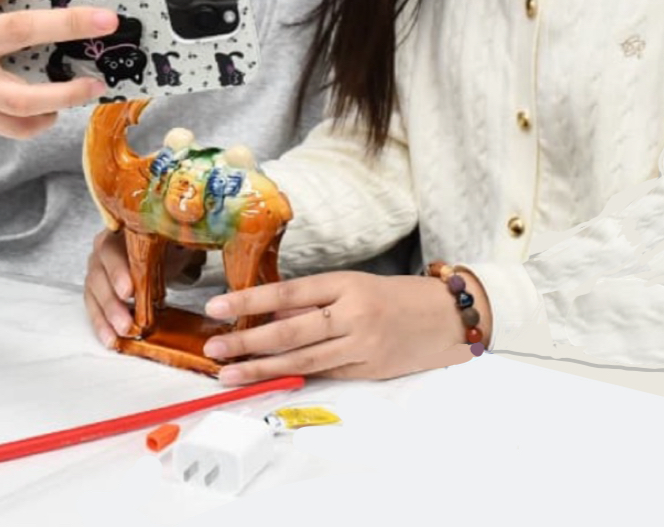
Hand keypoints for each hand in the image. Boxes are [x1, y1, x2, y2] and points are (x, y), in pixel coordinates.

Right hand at [83, 229, 203, 347]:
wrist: (161, 250)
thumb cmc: (165, 245)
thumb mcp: (173, 239)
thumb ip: (177, 242)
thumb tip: (193, 243)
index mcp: (119, 232)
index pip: (112, 249)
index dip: (118, 271)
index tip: (129, 292)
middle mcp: (102, 250)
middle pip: (99, 276)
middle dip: (112, 303)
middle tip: (126, 323)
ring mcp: (97, 270)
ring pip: (94, 295)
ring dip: (106, 318)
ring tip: (120, 336)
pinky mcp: (97, 291)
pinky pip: (94, 309)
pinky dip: (102, 326)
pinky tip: (111, 340)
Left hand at [198, 270, 487, 384]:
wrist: (449, 317)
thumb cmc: (398, 296)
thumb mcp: (356, 285)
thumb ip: (316, 300)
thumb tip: (269, 312)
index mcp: (347, 284)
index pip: (289, 293)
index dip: (250, 300)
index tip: (217, 305)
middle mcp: (352, 315)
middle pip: (290, 332)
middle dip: (247, 342)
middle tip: (213, 348)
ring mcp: (361, 347)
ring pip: (302, 361)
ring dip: (261, 368)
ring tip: (228, 373)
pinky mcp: (368, 372)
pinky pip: (324, 374)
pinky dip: (293, 377)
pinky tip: (267, 380)